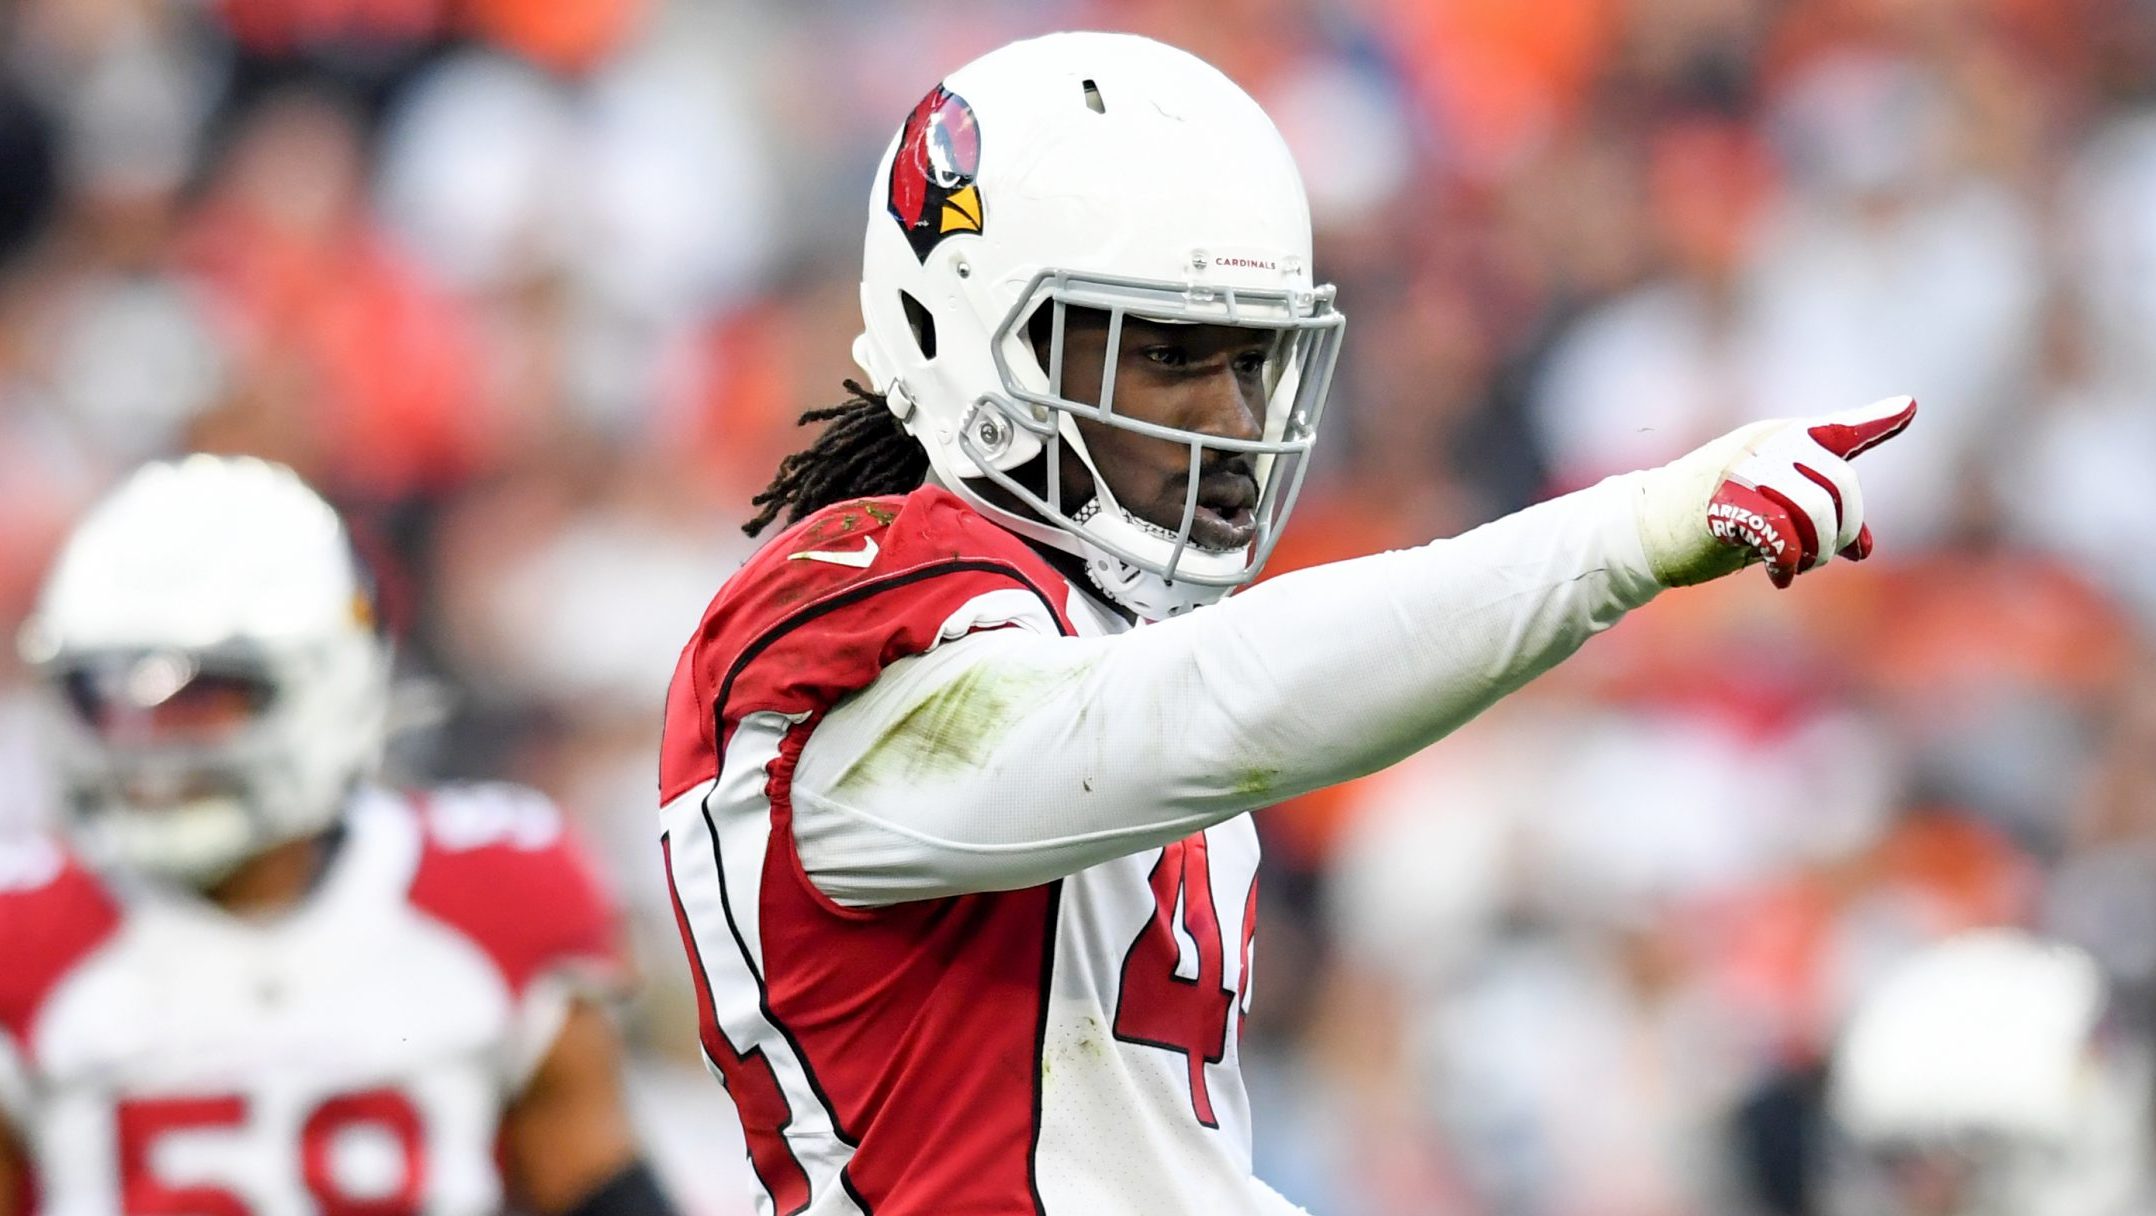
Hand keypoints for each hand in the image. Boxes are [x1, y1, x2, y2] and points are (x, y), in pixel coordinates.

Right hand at [1633, 396, 1917, 588]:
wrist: (1641, 531)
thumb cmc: (1707, 521)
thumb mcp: (1769, 511)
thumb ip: (1819, 518)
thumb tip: (1867, 549)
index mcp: (1779, 439)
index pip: (1837, 431)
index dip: (1877, 421)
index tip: (1910, 408)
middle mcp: (1766, 445)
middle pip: (1841, 484)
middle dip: (1843, 529)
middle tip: (1824, 556)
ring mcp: (1744, 469)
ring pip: (1815, 512)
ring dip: (1816, 551)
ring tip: (1797, 566)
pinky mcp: (1723, 501)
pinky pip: (1780, 534)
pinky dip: (1788, 564)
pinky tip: (1779, 577)